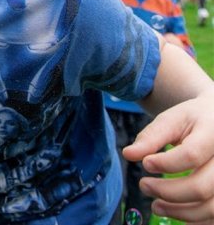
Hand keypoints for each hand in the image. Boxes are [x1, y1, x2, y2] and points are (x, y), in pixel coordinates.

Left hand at [123, 92, 213, 222]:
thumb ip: (151, 137)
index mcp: (213, 133)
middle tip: (143, 186)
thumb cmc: (193, 120)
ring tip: (155, 205)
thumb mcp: (173, 119)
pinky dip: (194, 220)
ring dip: (179, 212)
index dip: (165, 163)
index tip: (145, 163)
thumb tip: (128, 154)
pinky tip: (174, 213)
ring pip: (210, 208)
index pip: (191, 155)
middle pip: (201, 187)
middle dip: (167, 192)